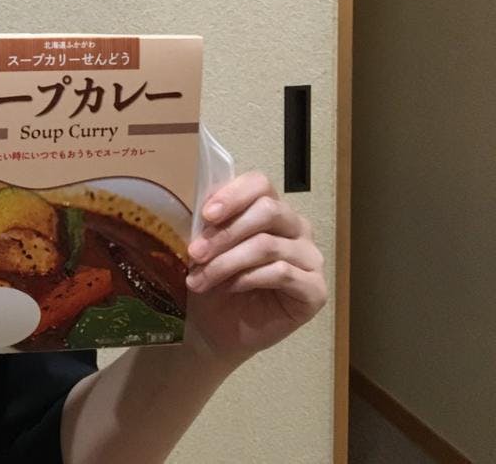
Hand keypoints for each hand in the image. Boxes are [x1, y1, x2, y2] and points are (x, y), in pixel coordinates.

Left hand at [182, 171, 326, 367]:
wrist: (215, 328)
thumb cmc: (212, 281)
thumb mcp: (205, 245)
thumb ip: (210, 221)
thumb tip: (204, 202)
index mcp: (270, 209)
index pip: (260, 184)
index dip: (233, 195)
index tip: (206, 214)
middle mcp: (296, 229)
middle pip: (268, 210)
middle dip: (225, 233)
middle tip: (195, 253)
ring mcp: (310, 259)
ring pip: (268, 245)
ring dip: (226, 262)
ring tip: (198, 279)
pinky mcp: (315, 290)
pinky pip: (282, 273)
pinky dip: (247, 279)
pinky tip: (228, 288)